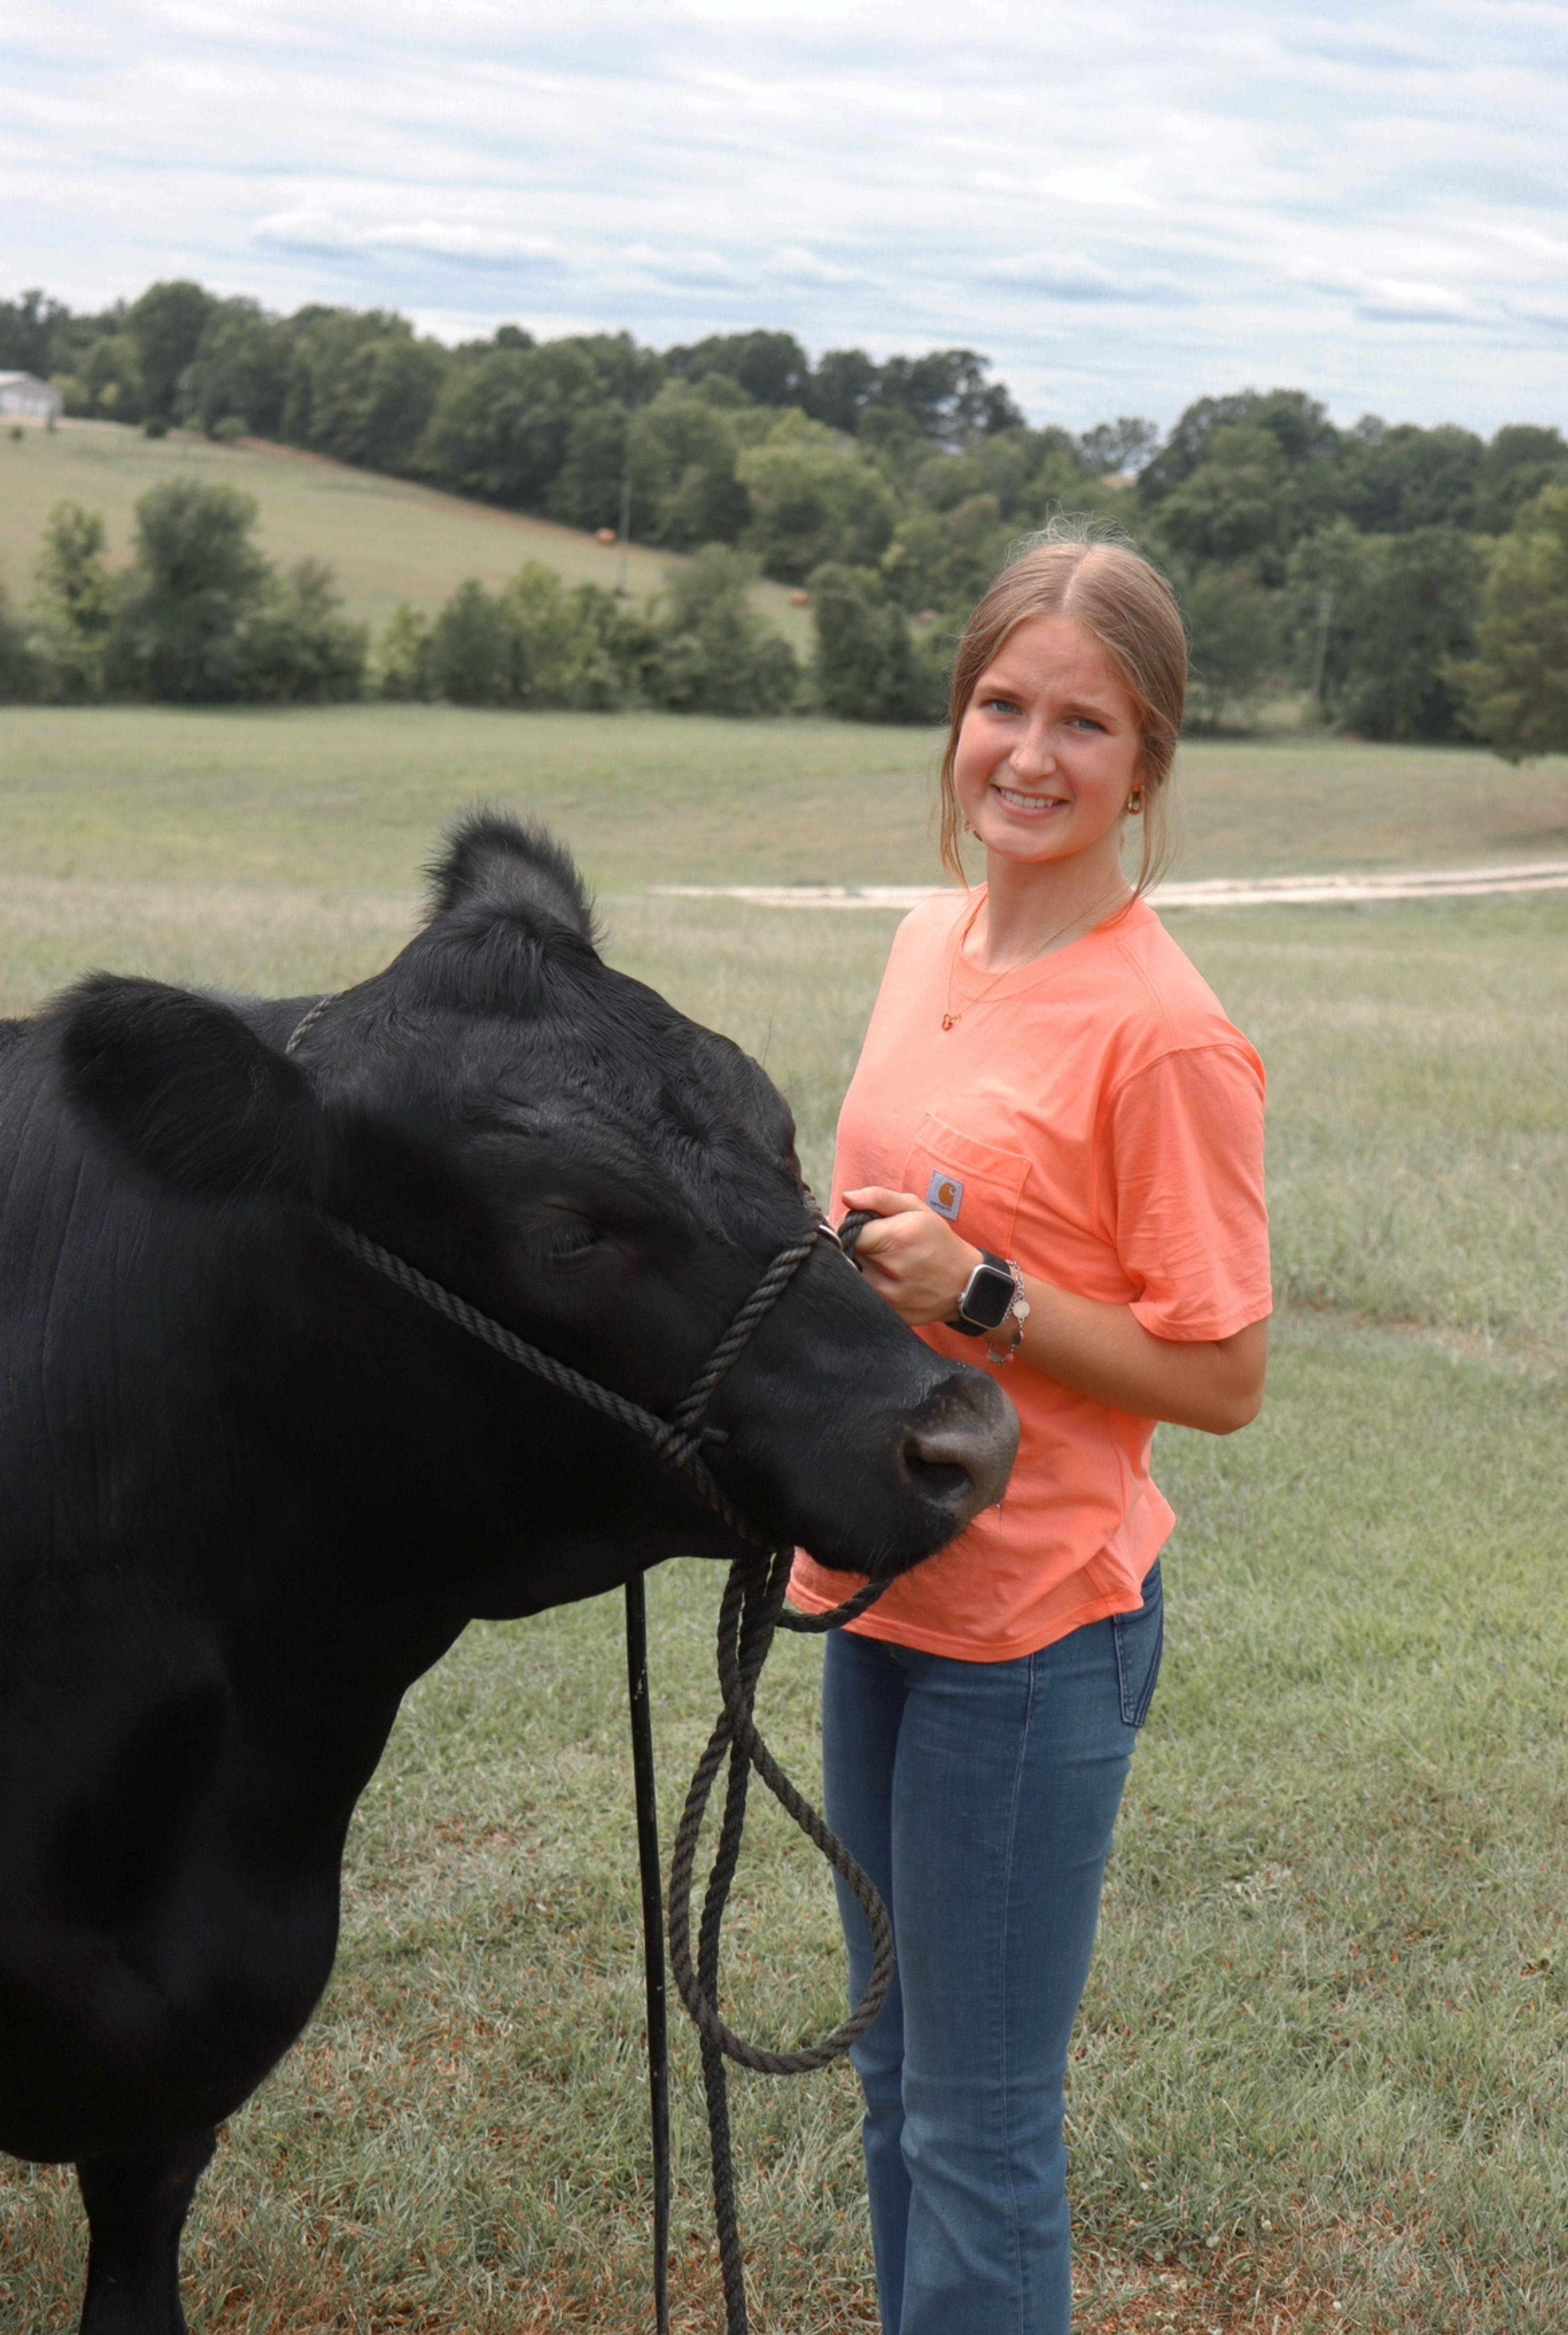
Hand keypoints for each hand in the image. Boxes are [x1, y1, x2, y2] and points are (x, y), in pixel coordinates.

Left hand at [841, 1187, 982, 1328]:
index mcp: (896, 1238)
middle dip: (854, 1246)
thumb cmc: (938, 1241)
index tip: (862, 1228)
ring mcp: (887, 1295)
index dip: (850, 1228)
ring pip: (852, 1276)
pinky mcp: (887, 1311)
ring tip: (880, 1261)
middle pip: (847, 1254)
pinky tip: (884, 1279)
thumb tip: (846, 1197)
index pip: (848, 1232)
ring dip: (858, 1267)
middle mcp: (889, 1269)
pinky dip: (866, 1285)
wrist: (965, 1283)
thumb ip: (878, 1198)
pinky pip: (862, 1295)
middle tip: (874, 1244)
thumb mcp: (916, 1209)